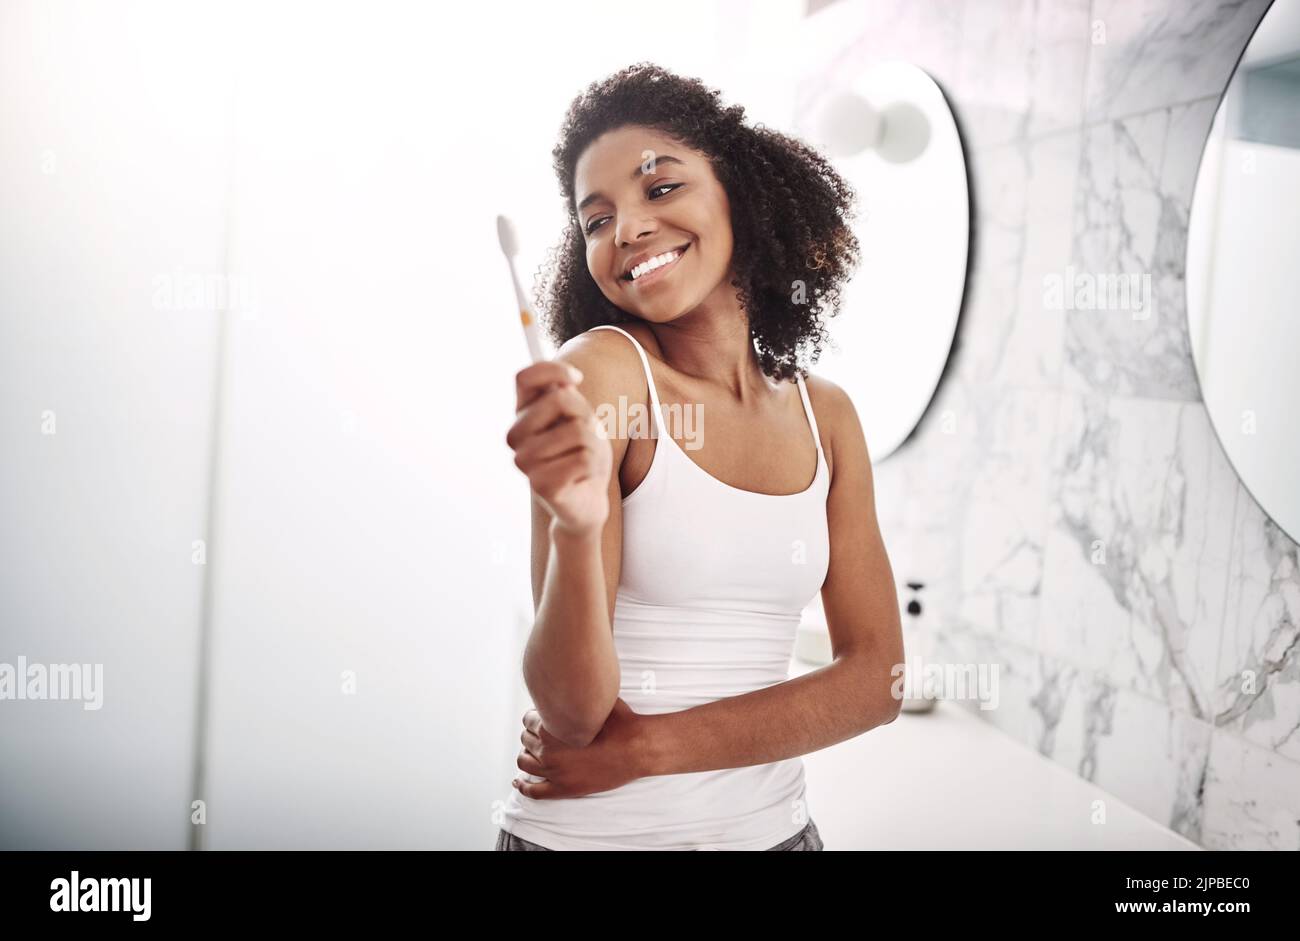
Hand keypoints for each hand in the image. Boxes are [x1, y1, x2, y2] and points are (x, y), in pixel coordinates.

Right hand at [507, 360, 611, 537]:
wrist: (586, 501)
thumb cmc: (582, 454)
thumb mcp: (580, 417)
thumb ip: (567, 395)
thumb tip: (564, 383)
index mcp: (521, 415)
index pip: (525, 377)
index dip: (554, 370)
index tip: (576, 379)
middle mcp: (515, 437)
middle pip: (561, 399)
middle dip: (587, 417)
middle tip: (585, 440)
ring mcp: (524, 460)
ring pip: (578, 431)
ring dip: (594, 446)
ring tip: (585, 462)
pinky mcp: (539, 484)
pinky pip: (583, 458)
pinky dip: (593, 467)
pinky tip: (582, 478)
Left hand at [512, 698, 649, 798]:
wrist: (637, 748)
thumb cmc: (620, 722)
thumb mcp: (597, 699)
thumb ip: (580, 692)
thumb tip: (573, 677)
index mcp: (551, 727)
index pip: (528, 720)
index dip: (535, 718)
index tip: (542, 718)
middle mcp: (547, 750)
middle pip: (525, 740)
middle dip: (532, 736)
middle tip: (543, 735)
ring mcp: (555, 772)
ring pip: (524, 764)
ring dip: (527, 756)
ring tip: (534, 753)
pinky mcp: (564, 789)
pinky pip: (534, 791)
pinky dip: (523, 786)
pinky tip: (519, 783)